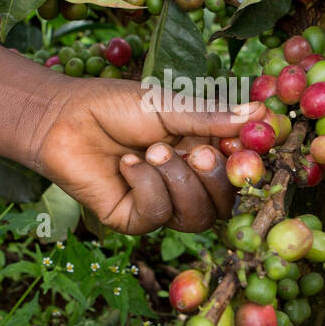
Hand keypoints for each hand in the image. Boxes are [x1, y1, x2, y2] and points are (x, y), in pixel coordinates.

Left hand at [30, 77, 265, 234]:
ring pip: (196, 216)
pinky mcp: (133, 219)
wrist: (63, 118)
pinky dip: (147, 186)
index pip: (239, 172)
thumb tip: (261, 113)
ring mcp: (161, 204)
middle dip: (215, 178)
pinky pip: (158, 215)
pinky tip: (128, 163)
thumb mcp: (169, 106)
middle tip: (196, 150)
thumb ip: (212, 117)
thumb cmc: (115, 107)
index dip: (248, 164)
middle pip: (224, 204)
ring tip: (153, 151)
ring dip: (178, 181)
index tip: (251, 144)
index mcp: (201, 153)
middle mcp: (185, 183)